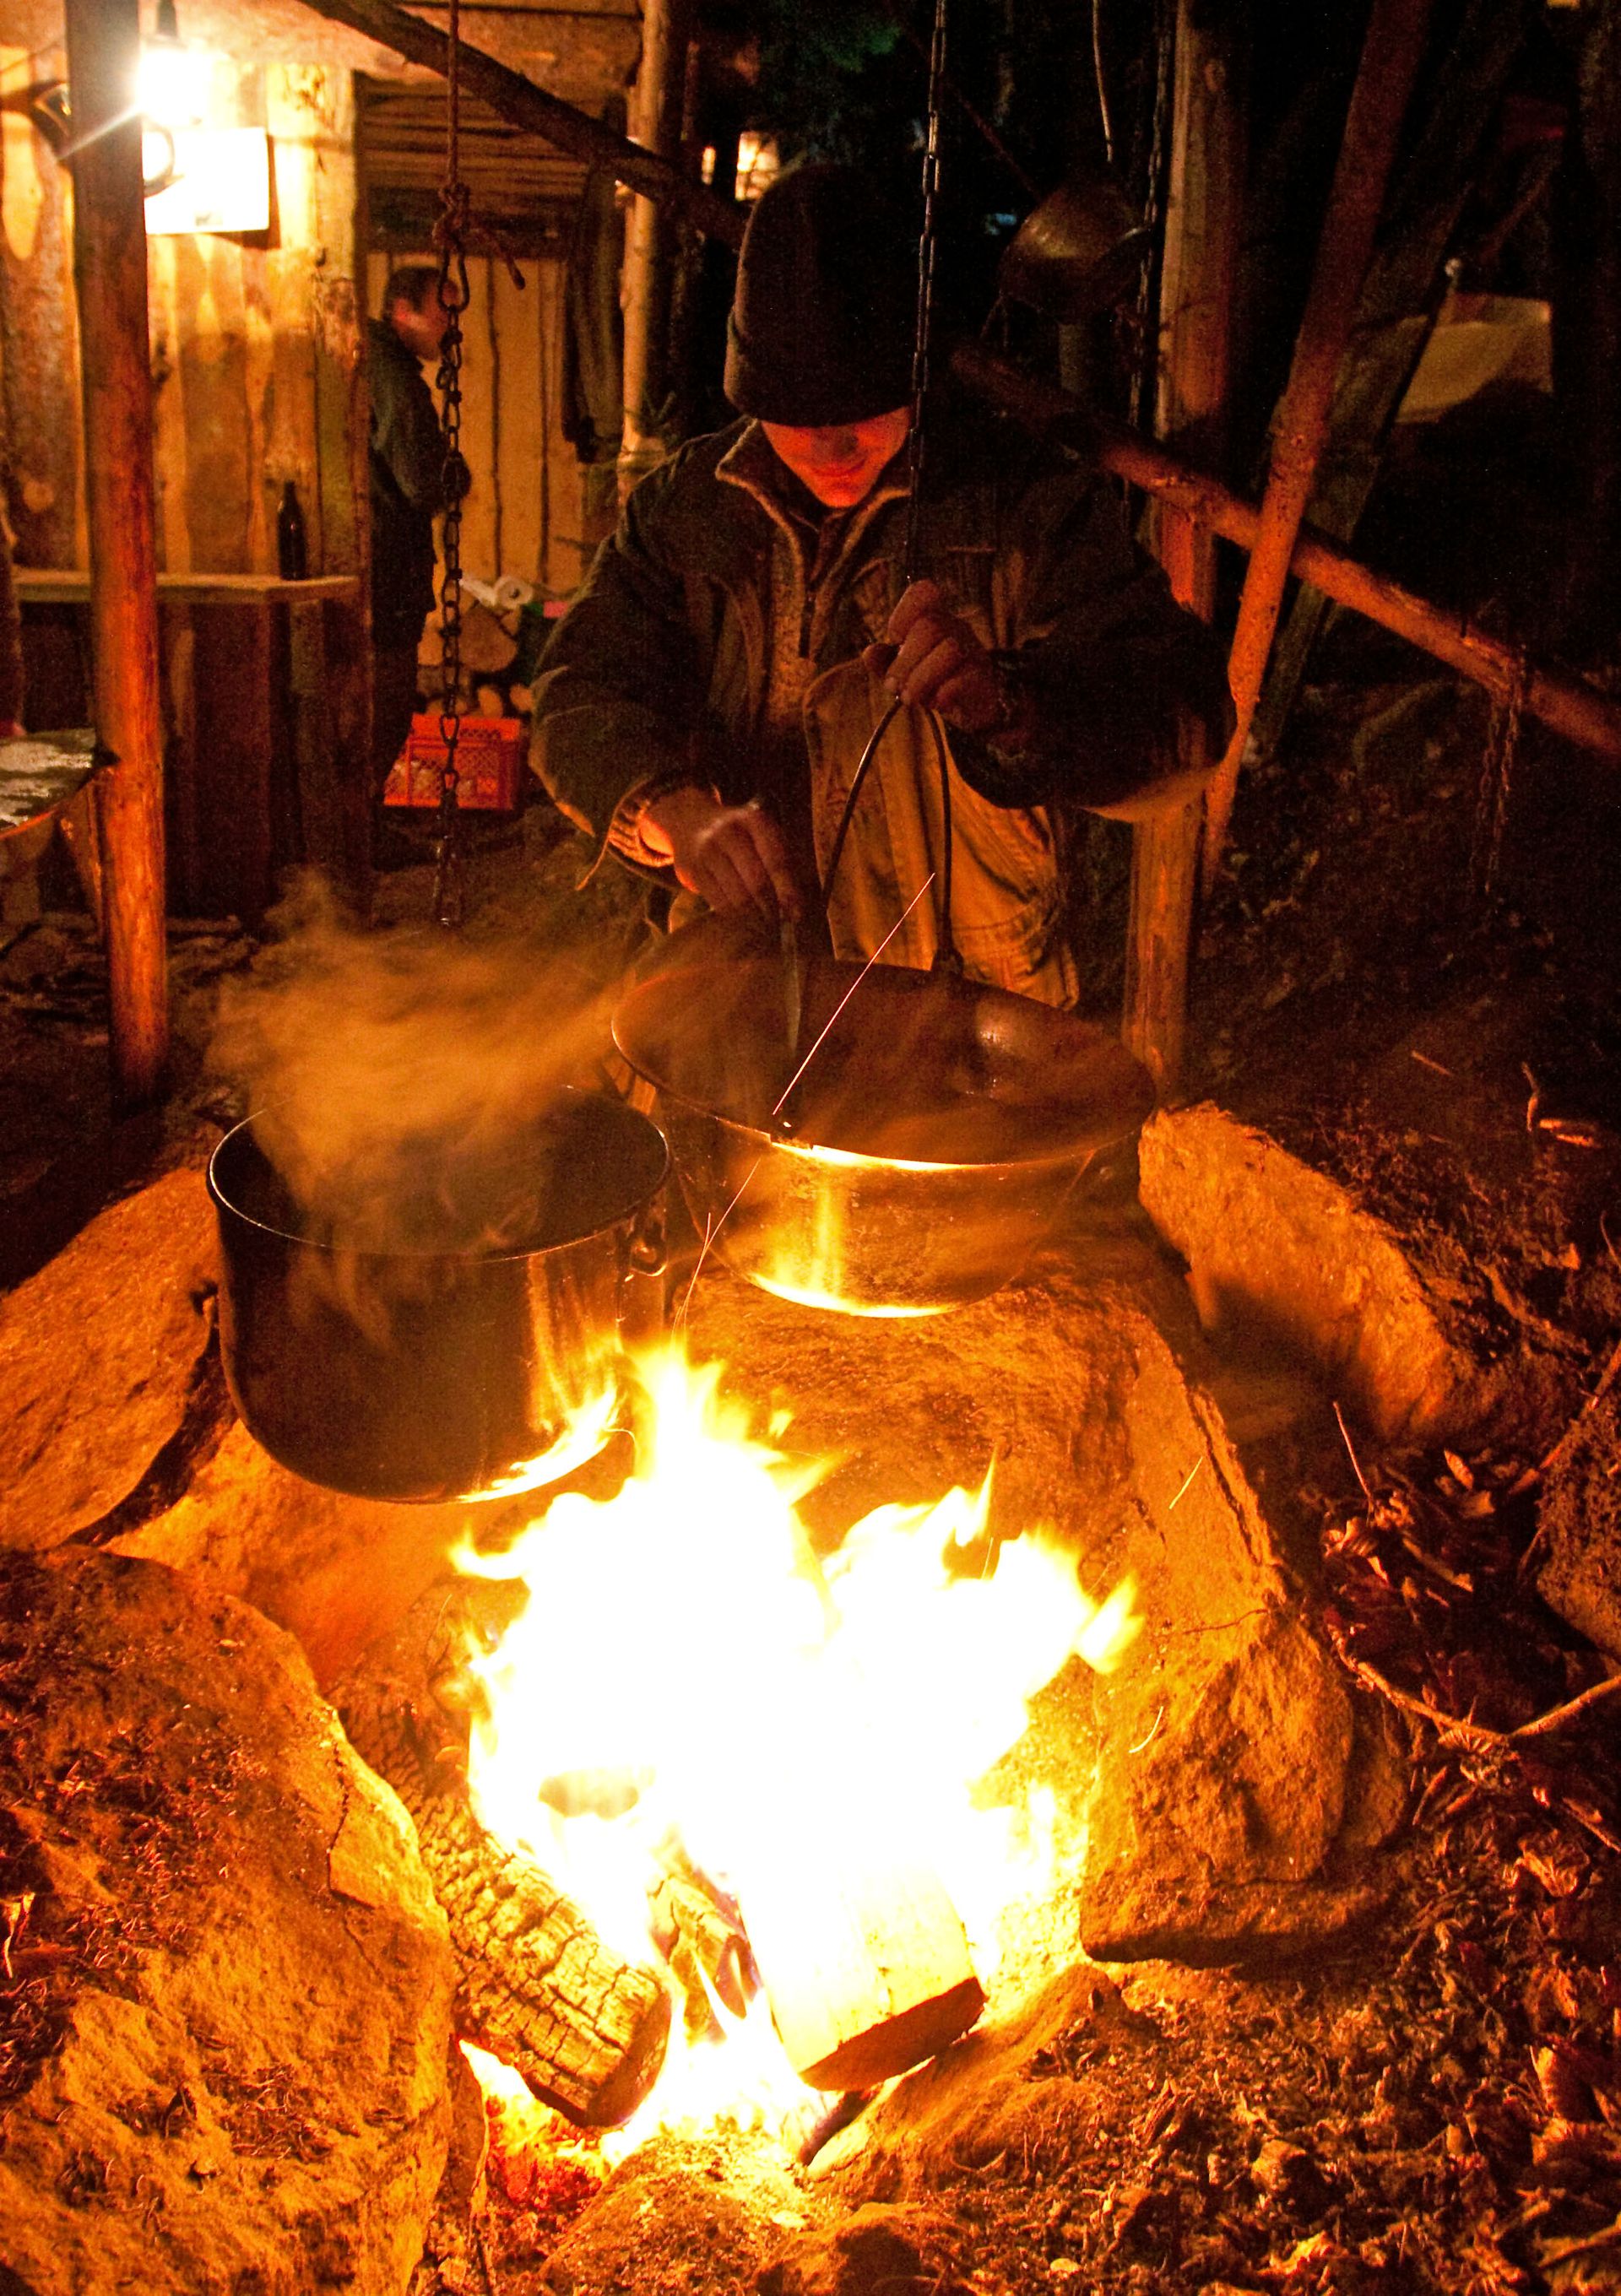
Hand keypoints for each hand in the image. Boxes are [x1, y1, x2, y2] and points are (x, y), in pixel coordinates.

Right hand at [639, 785, 800, 920]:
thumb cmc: (740, 837)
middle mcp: (730, 832)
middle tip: (779, 923)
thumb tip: (794, 908)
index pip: (776, 861)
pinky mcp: (694, 870)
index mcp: (755, 822)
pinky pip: (719, 902)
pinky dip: (735, 916)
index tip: (796, 915)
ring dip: (754, 917)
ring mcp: (708, 850)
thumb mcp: (763, 837)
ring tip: (764, 925)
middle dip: (771, 908)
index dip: (788, 891)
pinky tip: (744, 920)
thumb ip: (781, 865)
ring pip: (738, 897)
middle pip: (757, 882)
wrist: (691, 823)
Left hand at [861, 578, 1003, 730]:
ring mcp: (974, 651)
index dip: (904, 612)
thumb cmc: (934, 681)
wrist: (971, 707)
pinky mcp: (983, 678)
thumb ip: (885, 661)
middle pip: (930, 627)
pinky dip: (944, 693)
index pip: (924, 592)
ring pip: (950, 649)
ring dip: (921, 679)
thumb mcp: (905, 671)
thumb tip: (869, 653)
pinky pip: (965, 678)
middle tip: (893, 688)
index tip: (894, 639)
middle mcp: (957, 628)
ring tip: (911, 699)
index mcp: (935, 619)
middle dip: (904, 662)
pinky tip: (936, 704)